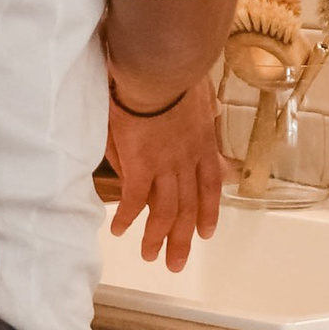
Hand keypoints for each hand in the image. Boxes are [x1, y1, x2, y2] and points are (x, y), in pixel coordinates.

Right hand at [105, 80, 224, 268]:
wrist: (160, 66)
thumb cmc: (175, 71)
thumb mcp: (198, 89)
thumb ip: (200, 108)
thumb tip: (208, 114)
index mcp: (202, 141)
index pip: (209, 183)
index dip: (208, 210)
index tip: (206, 232)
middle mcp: (187, 159)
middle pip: (189, 206)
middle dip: (183, 238)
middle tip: (177, 262)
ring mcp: (166, 164)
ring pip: (166, 211)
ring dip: (158, 237)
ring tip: (150, 256)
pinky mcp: (141, 164)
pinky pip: (135, 199)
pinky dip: (129, 217)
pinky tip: (119, 230)